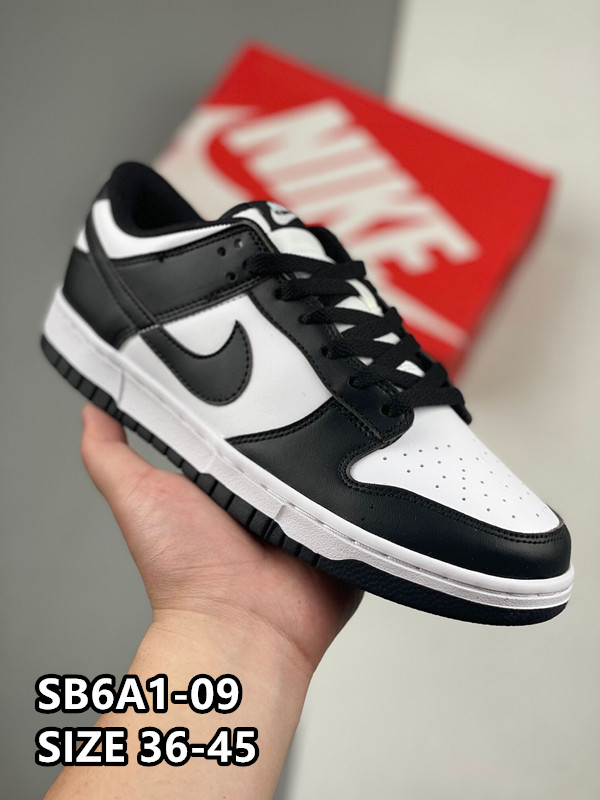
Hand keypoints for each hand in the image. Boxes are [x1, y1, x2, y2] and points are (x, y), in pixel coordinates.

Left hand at [80, 404, 360, 677]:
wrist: (239, 628)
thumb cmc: (183, 572)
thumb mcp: (136, 496)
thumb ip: (109, 452)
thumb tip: (92, 410)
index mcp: (225, 476)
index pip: (241, 419)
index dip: (246, 394)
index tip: (252, 366)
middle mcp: (266, 490)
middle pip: (289, 434)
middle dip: (295, 414)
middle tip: (297, 395)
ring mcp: (307, 510)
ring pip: (329, 459)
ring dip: (330, 447)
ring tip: (325, 435)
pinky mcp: (341, 530)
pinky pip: (362, 496)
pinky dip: (361, 483)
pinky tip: (357, 466)